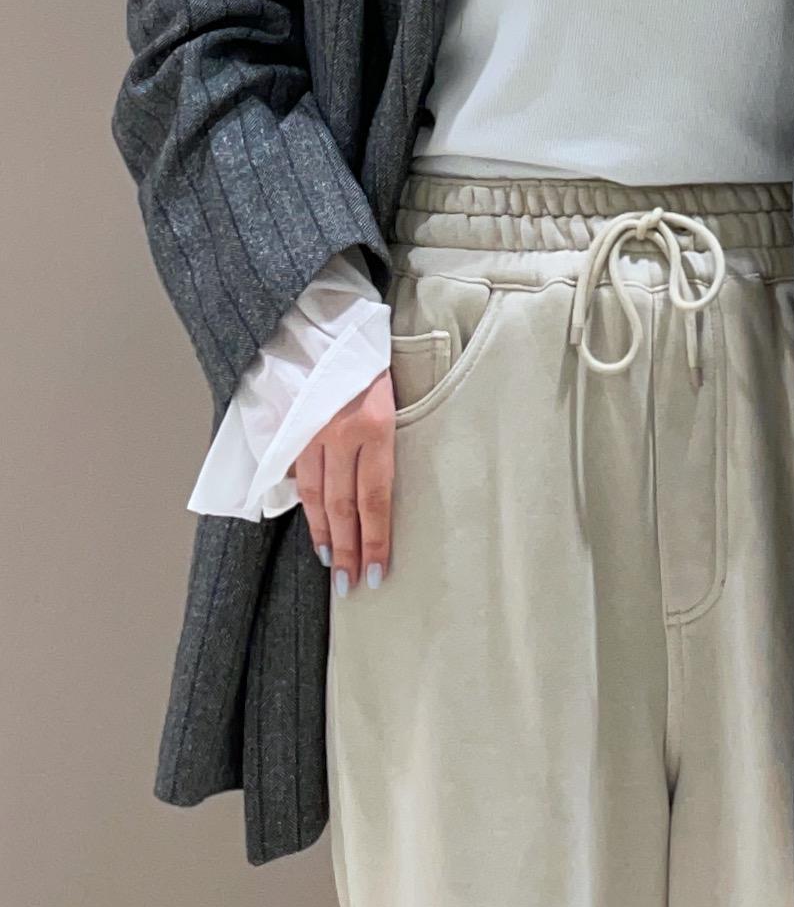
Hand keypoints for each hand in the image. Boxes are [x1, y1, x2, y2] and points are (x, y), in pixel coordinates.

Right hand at [292, 370, 395, 597]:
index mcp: (375, 425)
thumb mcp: (391, 396)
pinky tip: (312, 525)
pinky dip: (304, 504)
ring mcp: (310, 429)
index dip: (375, 541)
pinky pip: (296, 473)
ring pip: (314, 495)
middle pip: (342, 506)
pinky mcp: (290, 426)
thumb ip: (385, 445)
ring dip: (323, 534)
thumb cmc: (370, 361)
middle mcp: (339, 431)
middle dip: (349, 550)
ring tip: (332, 563)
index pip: (375, 499)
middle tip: (352, 585)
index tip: (376, 574)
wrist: (326, 320)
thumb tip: (381, 496)